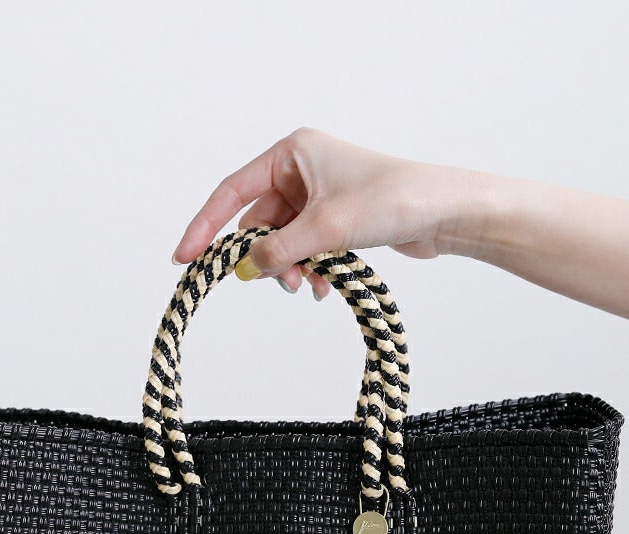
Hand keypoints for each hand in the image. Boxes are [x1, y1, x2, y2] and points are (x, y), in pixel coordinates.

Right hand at [171, 127, 481, 298]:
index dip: (205, 227)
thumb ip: (277, 249)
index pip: (232, 191)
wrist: (443, 213)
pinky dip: (309, 269)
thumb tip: (245, 269)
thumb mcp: (324, 228)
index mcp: (292, 152)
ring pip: (283, 241)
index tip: (185, 258)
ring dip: (290, 268)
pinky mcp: (336, 219)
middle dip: (264, 257)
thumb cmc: (390, 200)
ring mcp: (319, 196)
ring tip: (308, 285)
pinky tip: (326, 285)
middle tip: (273, 283)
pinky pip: (306, 248)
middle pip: (259, 222)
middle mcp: (302, 169)